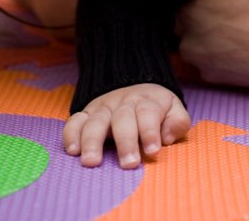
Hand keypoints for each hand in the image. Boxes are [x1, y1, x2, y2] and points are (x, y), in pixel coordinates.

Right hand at [62, 83, 189, 167]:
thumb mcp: (173, 109)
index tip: (153, 151)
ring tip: (92, 162)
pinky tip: (72, 151)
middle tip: (129, 164)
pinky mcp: (87, 113)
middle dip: (125, 142)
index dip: (150, 132)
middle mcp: (123, 104)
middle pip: (122, 120)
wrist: (134, 84)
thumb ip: (177, 122)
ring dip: (92, 141)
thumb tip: (167, 136)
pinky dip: (71, 134)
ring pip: (96, 121)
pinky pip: (75, 121)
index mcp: (146, 102)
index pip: (148, 115)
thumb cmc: (156, 108)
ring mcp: (103, 108)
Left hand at [143, 0, 248, 89]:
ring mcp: (213, 69)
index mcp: (186, 20)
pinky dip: (232, 51)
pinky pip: (223, 62)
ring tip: (244, 19)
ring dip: (218, 34)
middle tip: (235, 2)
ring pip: (206, 45)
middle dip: (205, 16)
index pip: (179, 5)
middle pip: (190, 27)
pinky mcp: (233, 83)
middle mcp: (192, 50)